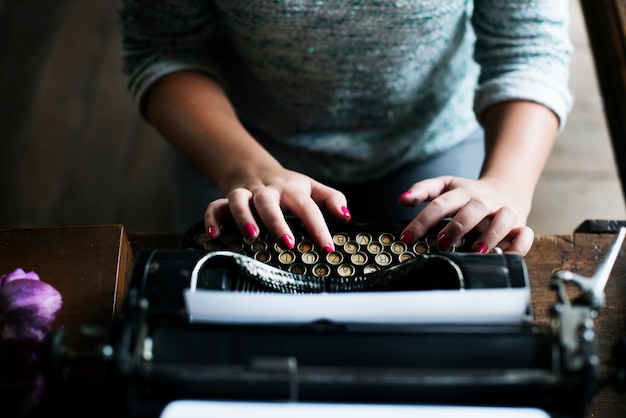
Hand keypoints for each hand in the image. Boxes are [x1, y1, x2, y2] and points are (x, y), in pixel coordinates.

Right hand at [204, 167, 350, 251]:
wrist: (252, 166)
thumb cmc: (287, 185)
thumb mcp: (311, 187)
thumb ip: (331, 199)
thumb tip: (347, 216)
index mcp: (290, 189)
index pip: (307, 206)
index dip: (318, 227)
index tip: (327, 249)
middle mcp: (266, 191)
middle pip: (269, 202)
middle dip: (277, 222)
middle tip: (287, 243)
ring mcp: (244, 194)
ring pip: (239, 200)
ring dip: (244, 217)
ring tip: (252, 236)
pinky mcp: (225, 200)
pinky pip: (214, 207)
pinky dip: (212, 219)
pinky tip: (215, 235)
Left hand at [397, 175, 534, 254]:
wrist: (507, 188)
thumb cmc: (470, 193)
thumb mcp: (446, 186)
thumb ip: (423, 190)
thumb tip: (401, 200)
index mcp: (463, 193)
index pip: (440, 204)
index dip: (422, 221)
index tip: (406, 238)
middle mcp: (485, 201)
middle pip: (473, 209)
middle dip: (457, 227)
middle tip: (442, 243)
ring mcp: (504, 212)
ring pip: (503, 219)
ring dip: (490, 235)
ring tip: (476, 251)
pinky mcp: (520, 225)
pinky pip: (525, 235)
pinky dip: (518, 245)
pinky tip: (504, 255)